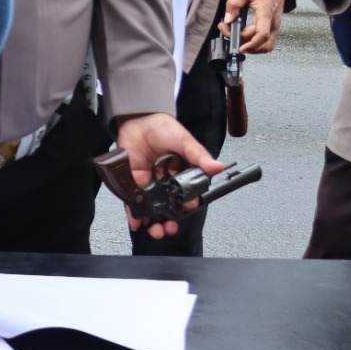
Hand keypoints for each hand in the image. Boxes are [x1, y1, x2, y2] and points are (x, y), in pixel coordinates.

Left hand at [113, 112, 224, 239]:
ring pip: (153, 209)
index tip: (188, 207)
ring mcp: (149, 185)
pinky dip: (134, 215)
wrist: (138, 120)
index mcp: (181, 174)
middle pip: (169, 207)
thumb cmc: (162, 128)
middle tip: (170, 226)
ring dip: (154, 222)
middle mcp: (165, 182)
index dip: (188, 204)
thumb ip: (198, 156)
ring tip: (157, 230)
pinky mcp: (132, 184)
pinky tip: (138, 222)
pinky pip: (133, 203)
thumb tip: (218, 166)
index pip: (186, 194)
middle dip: (171, 220)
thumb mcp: (184, 141)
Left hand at [220, 0, 290, 52]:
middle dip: (242, 42)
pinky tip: (244, 37)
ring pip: (265, 47)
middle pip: (260, 42)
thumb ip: (234, 4)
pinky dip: (255, 44)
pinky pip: (266, 43)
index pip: (262, 34)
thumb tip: (228, 20)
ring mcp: (275, 27)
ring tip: (235, 36)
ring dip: (250, 47)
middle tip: (227, 30)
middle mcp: (273, 23)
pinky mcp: (273, 28)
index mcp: (267, 12)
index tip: (239, 47)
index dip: (251, 44)